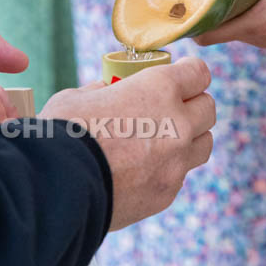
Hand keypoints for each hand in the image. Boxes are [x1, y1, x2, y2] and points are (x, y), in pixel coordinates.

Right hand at [40, 57, 214, 230]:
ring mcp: (177, 162)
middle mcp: (178, 123)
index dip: (189, 73)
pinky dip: (168, 170)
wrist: (57, 188)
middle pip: (208, 108)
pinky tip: (142, 171)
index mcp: (158, 89)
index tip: (181, 76)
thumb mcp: (79, 97)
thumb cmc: (63, 134)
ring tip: (163, 142)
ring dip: (190, 139)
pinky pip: (180, 176)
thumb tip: (110, 90)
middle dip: (193, 105)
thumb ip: (104, 90)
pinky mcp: (167, 193)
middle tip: (173, 109)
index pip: (199, 72)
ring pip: (204, 145)